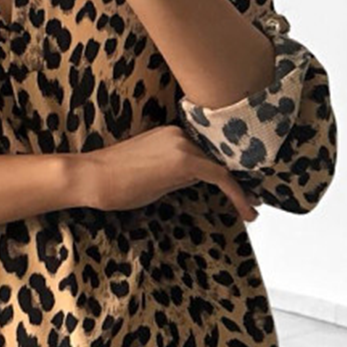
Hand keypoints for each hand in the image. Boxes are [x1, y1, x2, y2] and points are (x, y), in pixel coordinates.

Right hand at [80, 126, 260, 222]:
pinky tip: (246, 212)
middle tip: (255, 199)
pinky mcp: (184, 160)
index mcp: (171, 135)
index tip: (240, 187)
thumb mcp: (150, 176)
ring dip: (240, 190)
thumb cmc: (111, 181)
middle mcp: (181, 134)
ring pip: (222, 166)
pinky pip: (221, 177)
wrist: (91, 176)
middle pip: (218, 158)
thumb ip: (174, 174)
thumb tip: (192, 181)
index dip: (226, 170)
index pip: (207, 152)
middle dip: (238, 179)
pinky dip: (237, 194)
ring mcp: (183, 145)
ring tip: (251, 210)